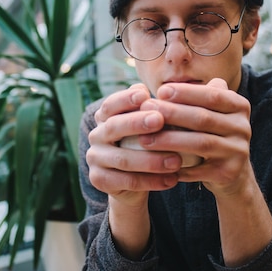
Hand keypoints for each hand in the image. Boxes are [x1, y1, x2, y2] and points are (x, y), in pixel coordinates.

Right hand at [86, 83, 180, 208]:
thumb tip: (151, 88)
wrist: (134, 181)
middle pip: (113, 127)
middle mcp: (96, 135)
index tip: (145, 95)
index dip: (126, 98)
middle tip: (159, 120)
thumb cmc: (144, 143)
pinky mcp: (99, 180)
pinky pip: (127, 182)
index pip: (110, 104)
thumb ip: (149, 108)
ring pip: (122, 159)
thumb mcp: (146, 125)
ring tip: (176, 160)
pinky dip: (151, 181)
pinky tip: (171, 179)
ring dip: (151, 160)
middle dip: (136, 123)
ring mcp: (95, 159)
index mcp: (105, 117)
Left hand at [139, 78, 254, 197]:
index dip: (185, 92)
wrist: (233, 172)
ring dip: (169, 140)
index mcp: (239, 106)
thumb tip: (163, 90)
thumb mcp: (210, 112)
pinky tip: (156, 163)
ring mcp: (238, 151)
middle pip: (203, 118)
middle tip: (146, 111)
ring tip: (145, 139)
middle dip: (172, 113)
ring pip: (200, 143)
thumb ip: (195, 98)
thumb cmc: (211, 134)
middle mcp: (243, 127)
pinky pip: (198, 169)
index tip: (160, 91)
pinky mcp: (229, 173)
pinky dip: (177, 166)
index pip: (212, 95)